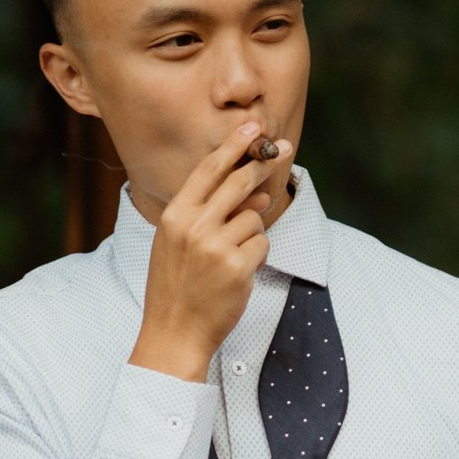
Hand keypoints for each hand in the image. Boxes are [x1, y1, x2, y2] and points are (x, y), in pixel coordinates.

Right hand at [128, 124, 288, 382]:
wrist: (174, 331)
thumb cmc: (177, 286)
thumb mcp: (180, 244)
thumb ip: (212, 215)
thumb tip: (257, 192)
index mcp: (174, 216)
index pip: (208, 170)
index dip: (234, 146)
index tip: (254, 127)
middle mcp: (193, 225)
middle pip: (239, 182)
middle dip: (264, 164)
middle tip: (285, 149)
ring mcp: (215, 245)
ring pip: (255, 217)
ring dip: (251, 233)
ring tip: (228, 260)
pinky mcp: (237, 266)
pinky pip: (262, 244)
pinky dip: (256, 256)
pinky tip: (237, 274)